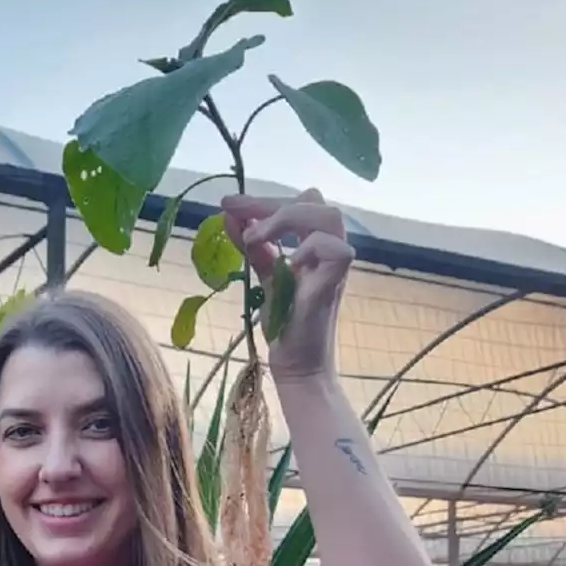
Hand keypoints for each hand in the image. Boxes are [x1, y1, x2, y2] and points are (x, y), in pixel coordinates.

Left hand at [219, 188, 352, 381]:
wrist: (296, 365)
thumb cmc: (284, 324)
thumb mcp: (264, 277)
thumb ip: (253, 247)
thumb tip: (228, 216)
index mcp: (313, 244)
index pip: (297, 204)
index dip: (262, 200)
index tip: (228, 203)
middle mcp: (328, 250)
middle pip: (314, 201)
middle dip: (271, 202)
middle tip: (237, 214)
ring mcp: (334, 267)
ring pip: (328, 217)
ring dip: (287, 218)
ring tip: (254, 237)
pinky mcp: (334, 285)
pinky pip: (337, 250)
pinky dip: (310, 247)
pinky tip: (287, 261)